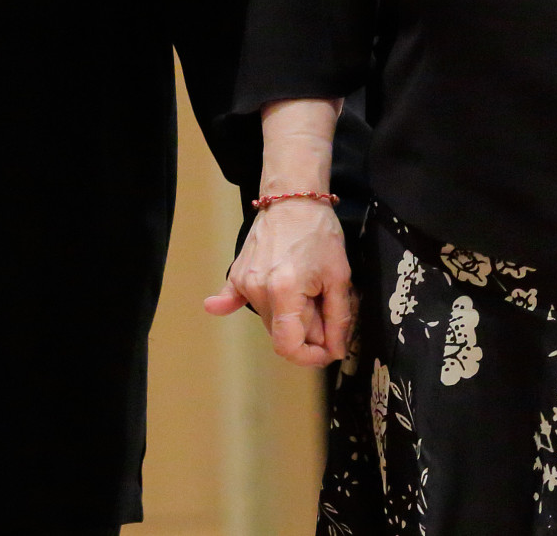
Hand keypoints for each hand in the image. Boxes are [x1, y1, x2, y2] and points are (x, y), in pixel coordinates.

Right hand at [204, 197, 354, 366]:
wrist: (294, 199)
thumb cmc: (319, 233)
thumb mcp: (339, 277)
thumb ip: (338, 319)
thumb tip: (334, 351)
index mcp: (283, 291)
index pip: (288, 345)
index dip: (311, 356)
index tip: (328, 349)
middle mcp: (258, 290)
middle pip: (281, 333)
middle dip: (307, 332)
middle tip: (326, 306)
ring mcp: (243, 282)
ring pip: (269, 320)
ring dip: (290, 317)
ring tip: (308, 291)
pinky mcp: (236, 275)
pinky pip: (235, 300)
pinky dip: (230, 307)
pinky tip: (217, 308)